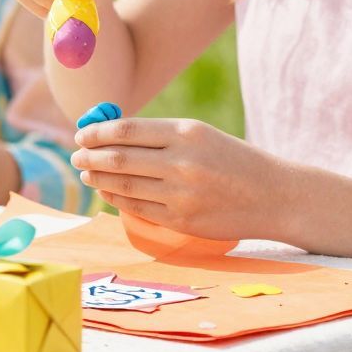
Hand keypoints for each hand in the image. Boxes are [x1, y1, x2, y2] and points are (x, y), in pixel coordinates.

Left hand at [73, 117, 296, 241]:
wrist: (275, 196)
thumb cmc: (231, 160)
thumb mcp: (200, 135)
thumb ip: (157, 134)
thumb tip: (106, 134)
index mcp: (186, 133)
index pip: (125, 131)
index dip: (96, 133)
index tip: (81, 135)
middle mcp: (182, 163)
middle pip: (118, 159)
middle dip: (89, 157)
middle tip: (76, 155)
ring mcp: (182, 195)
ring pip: (123, 186)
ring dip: (97, 179)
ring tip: (86, 172)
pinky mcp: (182, 221)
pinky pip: (137, 208)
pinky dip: (116, 199)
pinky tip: (107, 192)